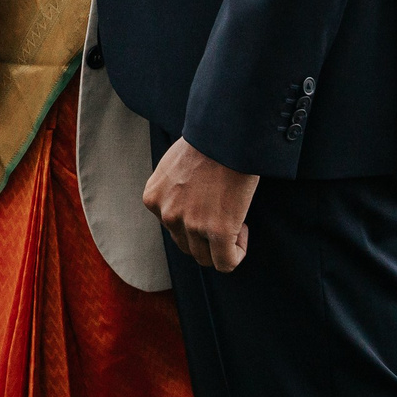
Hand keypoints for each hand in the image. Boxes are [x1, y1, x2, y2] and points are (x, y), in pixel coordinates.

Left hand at [142, 137, 259, 273]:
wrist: (226, 134)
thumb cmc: (206, 143)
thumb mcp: (172, 165)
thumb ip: (172, 191)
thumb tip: (187, 208)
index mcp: (152, 198)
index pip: (171, 228)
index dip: (194, 221)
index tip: (210, 202)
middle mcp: (166, 214)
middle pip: (186, 246)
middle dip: (206, 237)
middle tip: (224, 212)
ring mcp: (190, 225)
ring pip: (205, 258)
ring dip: (222, 244)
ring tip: (234, 218)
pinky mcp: (217, 231)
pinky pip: (226, 262)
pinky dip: (237, 253)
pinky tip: (243, 229)